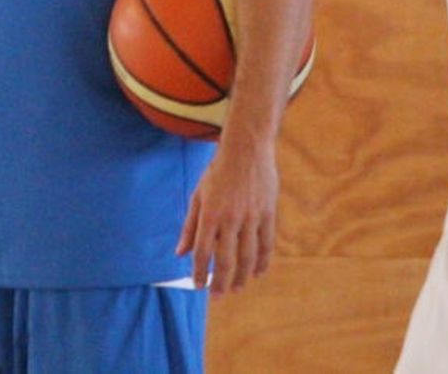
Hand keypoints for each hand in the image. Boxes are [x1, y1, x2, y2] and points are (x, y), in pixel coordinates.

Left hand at [175, 138, 279, 294]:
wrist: (247, 148)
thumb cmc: (218, 172)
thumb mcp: (198, 196)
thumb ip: (190, 227)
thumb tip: (180, 253)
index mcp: (210, 214)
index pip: (203, 252)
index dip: (200, 272)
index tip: (198, 286)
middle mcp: (230, 218)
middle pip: (226, 260)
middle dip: (222, 283)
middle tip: (218, 297)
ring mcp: (251, 217)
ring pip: (248, 256)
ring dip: (243, 277)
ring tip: (238, 289)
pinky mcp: (268, 213)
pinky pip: (266, 244)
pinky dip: (263, 261)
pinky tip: (258, 273)